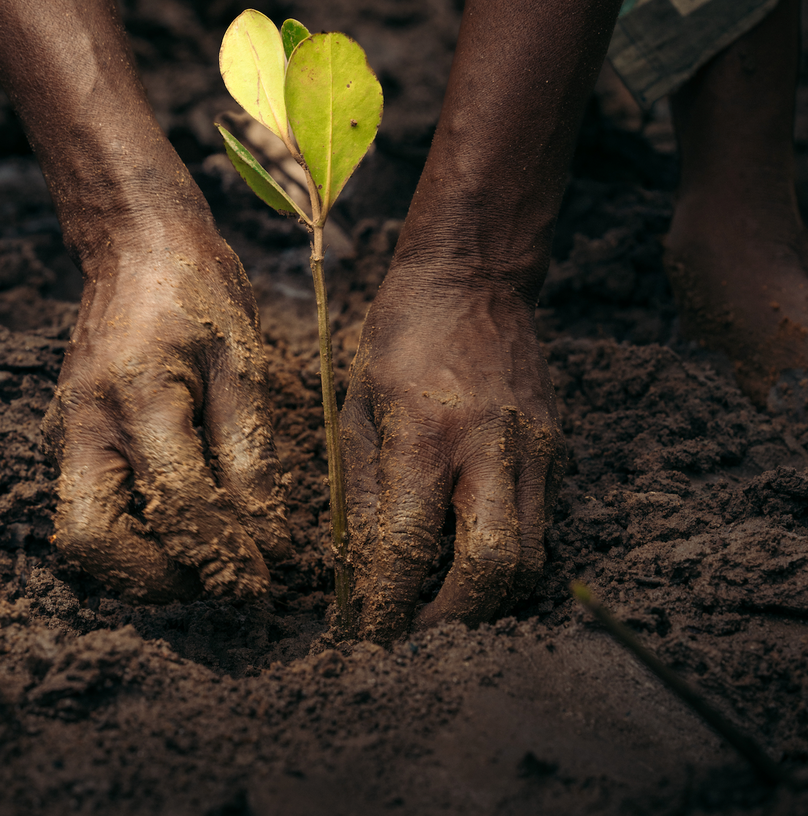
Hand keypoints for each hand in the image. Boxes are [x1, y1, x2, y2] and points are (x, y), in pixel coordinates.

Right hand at [42, 227, 291, 601]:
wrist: (136, 244)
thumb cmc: (197, 291)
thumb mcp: (242, 362)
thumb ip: (250, 453)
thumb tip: (268, 537)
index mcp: (138, 394)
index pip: (178, 501)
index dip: (225, 550)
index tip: (262, 574)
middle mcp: (85, 420)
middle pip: (90, 542)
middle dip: (153, 577)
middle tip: (212, 573)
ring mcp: (64, 429)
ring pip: (81, 531)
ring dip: (138, 560)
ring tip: (202, 548)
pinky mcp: (65, 433)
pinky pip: (87, 504)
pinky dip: (129, 530)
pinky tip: (180, 511)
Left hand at [341, 269, 564, 640]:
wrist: (474, 279)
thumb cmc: (400, 336)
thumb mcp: (358, 405)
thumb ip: (363, 490)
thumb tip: (360, 568)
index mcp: (426, 432)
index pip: (410, 546)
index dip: (388, 605)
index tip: (368, 635)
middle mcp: (489, 446)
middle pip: (494, 570)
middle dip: (454, 620)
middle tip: (416, 635)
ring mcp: (533, 448)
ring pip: (530, 558)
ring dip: (487, 598)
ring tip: (444, 606)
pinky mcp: (555, 447)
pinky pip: (540, 523)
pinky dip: (508, 554)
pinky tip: (471, 551)